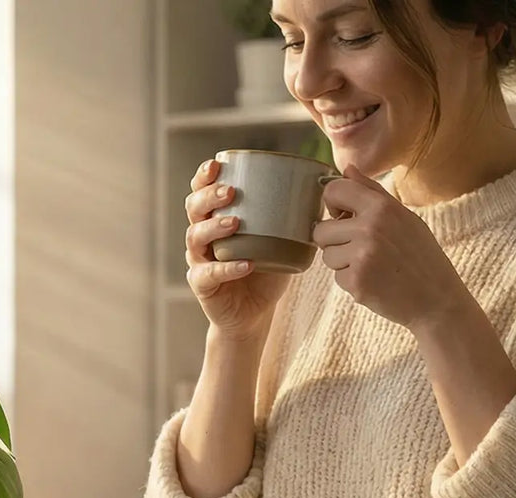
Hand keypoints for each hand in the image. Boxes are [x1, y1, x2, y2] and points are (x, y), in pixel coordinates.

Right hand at [185, 159, 289, 339]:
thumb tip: (321, 195)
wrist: (254, 314)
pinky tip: (246, 264)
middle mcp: (202, 237)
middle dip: (209, 196)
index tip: (216, 164)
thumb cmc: (265, 274)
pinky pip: (210, 274)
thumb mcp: (279, 243)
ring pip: (195, 238)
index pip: (201, 192)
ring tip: (235, 222)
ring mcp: (200, 261)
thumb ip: (290, 221)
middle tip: (230, 191)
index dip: (203, 177)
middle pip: (194, 209)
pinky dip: (228, 268)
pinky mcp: (203, 286)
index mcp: (215, 220)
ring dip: (214, 227)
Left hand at [313, 164, 465, 331]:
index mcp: (381, 207)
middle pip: (321, 230)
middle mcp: (369, 228)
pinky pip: (337, 278)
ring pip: (327, 256)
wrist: (437, 300)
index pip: (333, 190)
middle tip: (361, 251)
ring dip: (343, 264)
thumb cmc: (422, 258)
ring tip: (372, 267)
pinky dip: (352, 283)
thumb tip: (347, 170)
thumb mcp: (405, 217)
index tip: (342, 218)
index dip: (332, 205)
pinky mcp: (357, 282)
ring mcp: (362, 256)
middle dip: (335, 241)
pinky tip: (375, 283)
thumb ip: (373, 193)